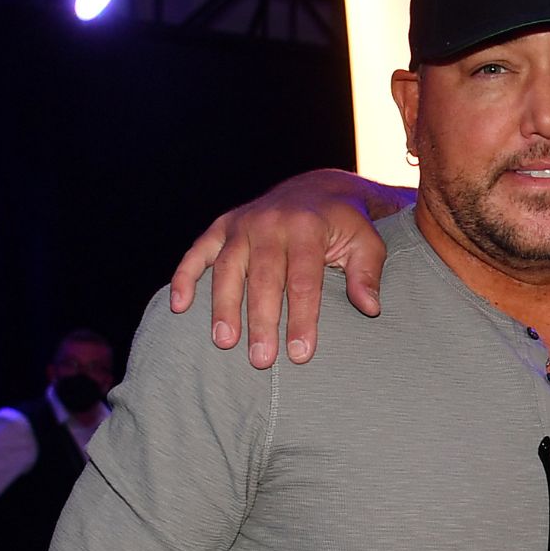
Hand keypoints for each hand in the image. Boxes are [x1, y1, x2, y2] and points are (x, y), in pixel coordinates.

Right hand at [170, 169, 402, 367]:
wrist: (317, 189)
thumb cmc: (345, 226)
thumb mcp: (367, 243)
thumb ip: (368, 274)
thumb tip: (369, 308)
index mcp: (308, 227)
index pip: (304, 280)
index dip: (302, 318)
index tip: (301, 354)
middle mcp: (271, 222)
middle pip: (263, 278)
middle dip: (261, 321)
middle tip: (261, 361)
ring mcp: (242, 223)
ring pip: (228, 268)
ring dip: (223, 307)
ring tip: (224, 342)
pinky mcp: (222, 226)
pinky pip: (198, 252)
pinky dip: (184, 277)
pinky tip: (179, 307)